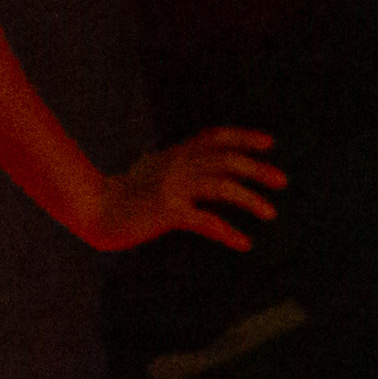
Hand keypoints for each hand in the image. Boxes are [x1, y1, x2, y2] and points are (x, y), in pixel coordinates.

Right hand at [81, 123, 281, 251]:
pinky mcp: (168, 211)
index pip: (215, 137)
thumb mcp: (150, 168)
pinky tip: (243, 241)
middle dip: (258, 169)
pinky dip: (227, 231)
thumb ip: (172, 159)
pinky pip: (205, 220)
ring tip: (270, 212)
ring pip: (222, 186)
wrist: (94, 210)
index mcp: (176, 154)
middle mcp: (177, 165)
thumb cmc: (123, 194)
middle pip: (226, 160)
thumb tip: (186, 153)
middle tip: (282, 181)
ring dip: (250, 199)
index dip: (243, 137)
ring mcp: (173, 187)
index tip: (269, 144)